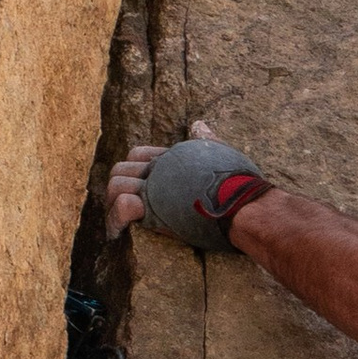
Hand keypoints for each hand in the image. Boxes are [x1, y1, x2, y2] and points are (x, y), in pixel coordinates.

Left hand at [107, 119, 269, 247]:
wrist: (245, 205)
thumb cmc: (242, 184)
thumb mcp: (223, 153)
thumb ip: (208, 140)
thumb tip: (200, 125)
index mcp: (173, 156)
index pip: (138, 155)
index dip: (135, 172)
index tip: (141, 190)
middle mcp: (160, 167)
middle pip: (121, 169)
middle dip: (118, 187)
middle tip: (122, 208)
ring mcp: (155, 187)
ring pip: (116, 185)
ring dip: (112, 205)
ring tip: (117, 224)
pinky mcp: (154, 208)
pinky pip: (122, 206)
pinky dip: (115, 220)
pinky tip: (118, 233)